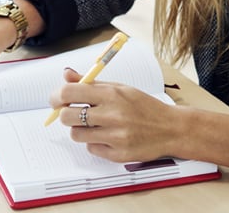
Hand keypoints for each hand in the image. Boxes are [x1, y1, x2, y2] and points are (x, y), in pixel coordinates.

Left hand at [49, 68, 182, 162]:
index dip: (57, 96)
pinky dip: (95, 143)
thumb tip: (66, 74)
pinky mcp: (118, 155)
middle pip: (67, 117)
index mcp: (111, 95)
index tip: (56, 99)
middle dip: (65, 114)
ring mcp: (115, 137)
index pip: (69, 93)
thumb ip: (91, 83)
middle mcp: (112, 115)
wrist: (171, 129)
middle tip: (73, 113)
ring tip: (94, 125)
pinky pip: (92, 149)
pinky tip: (108, 137)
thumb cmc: (144, 106)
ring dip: (80, 130)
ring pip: (76, 135)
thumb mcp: (120, 88)